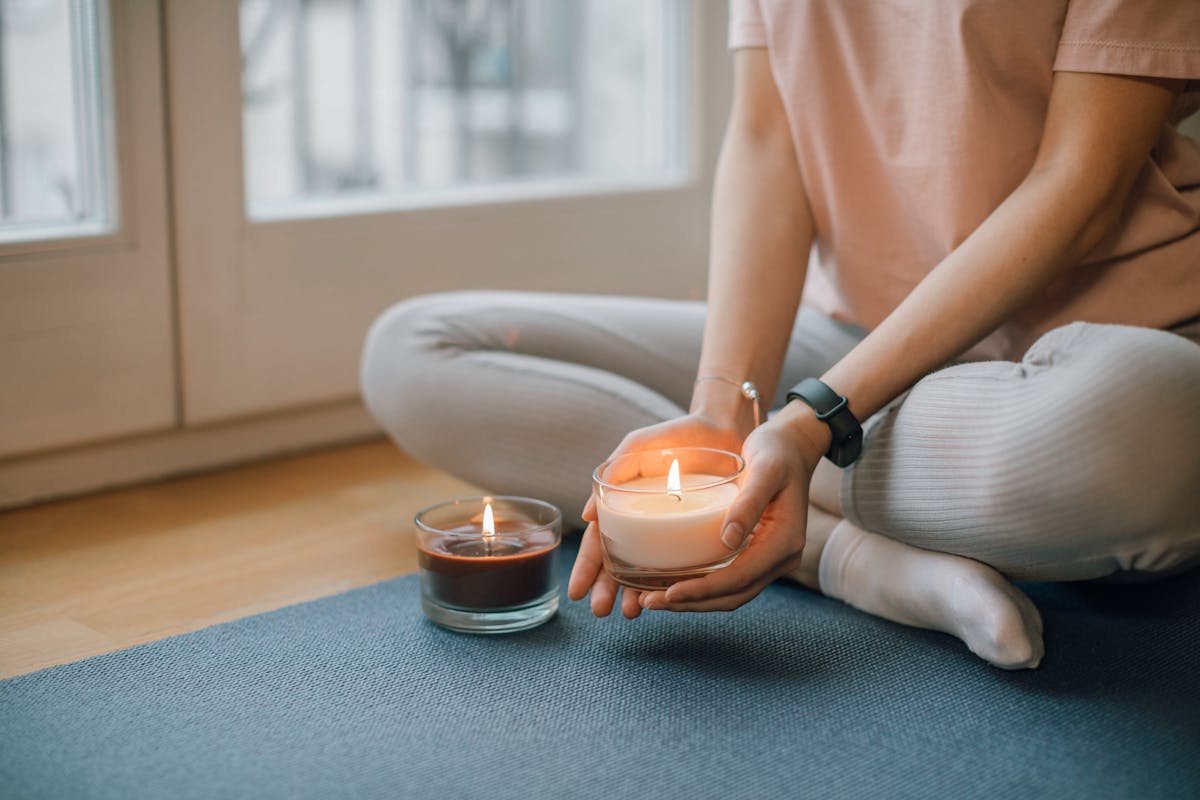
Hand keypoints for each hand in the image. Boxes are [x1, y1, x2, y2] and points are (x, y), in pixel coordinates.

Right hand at [567, 412, 749, 618]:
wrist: (723, 428)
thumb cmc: (676, 435)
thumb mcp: (639, 447)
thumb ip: (614, 469)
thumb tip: (587, 515)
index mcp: (624, 507)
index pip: (599, 543)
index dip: (587, 568)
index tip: (577, 593)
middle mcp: (645, 526)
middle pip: (619, 564)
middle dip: (607, 590)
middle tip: (602, 610)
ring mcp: (671, 534)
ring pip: (648, 573)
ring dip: (636, 594)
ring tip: (632, 611)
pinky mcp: (699, 537)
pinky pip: (683, 567)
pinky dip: (673, 585)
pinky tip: (668, 598)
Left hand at [637, 405, 826, 611]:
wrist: (793, 445)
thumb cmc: (777, 451)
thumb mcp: (765, 470)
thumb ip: (749, 504)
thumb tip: (728, 540)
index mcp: (785, 542)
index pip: (740, 578)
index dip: (703, 590)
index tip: (669, 593)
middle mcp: (780, 558)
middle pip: (732, 595)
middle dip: (691, 603)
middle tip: (648, 602)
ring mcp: (770, 559)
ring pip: (730, 594)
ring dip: (693, 600)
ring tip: (652, 599)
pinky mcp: (757, 553)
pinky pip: (729, 580)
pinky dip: (701, 587)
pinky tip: (672, 582)